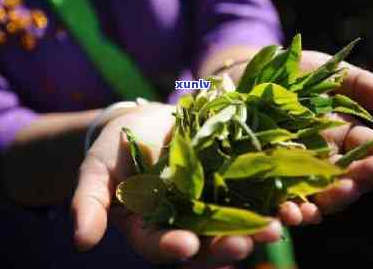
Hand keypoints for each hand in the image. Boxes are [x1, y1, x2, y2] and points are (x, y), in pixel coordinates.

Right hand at [71, 103, 282, 266]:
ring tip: (282, 223)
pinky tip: (292, 196)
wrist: (142, 124)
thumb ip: (89, 204)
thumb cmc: (114, 150)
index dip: (172, 247)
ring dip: (259, 225)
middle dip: (227, 244)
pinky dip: (272, 196)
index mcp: (150, 228)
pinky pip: (253, 193)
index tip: (186, 245)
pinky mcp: (231, 182)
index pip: (159, 245)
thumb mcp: (96, 173)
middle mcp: (185, 224)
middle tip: (248, 243)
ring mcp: (211, 205)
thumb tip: (80, 241)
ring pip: (236, 222)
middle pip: (206, 242)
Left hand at [277, 50, 372, 225]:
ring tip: (340, 195)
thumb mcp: (326, 71)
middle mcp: (323, 162)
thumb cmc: (291, 73)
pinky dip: (289, 212)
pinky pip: (280, 205)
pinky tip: (293, 213)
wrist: (240, 78)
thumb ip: (359, 84)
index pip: (369, 150)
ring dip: (329, 201)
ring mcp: (295, 176)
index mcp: (342, 138)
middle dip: (362, 178)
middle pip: (347, 180)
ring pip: (319, 199)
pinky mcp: (266, 185)